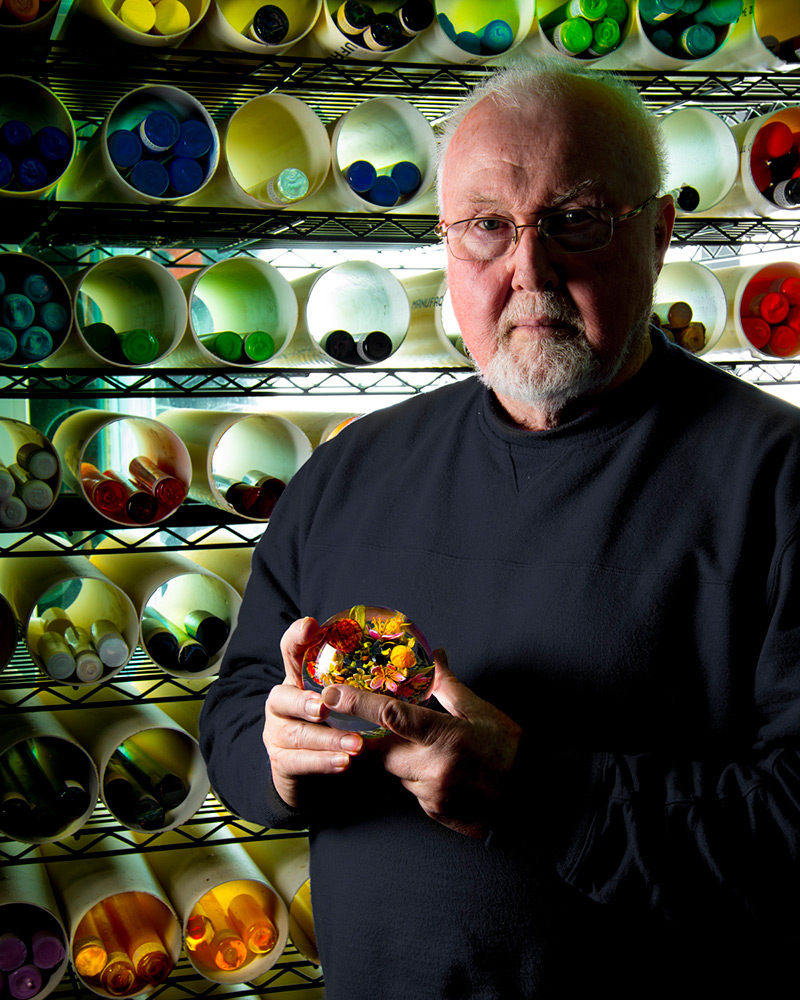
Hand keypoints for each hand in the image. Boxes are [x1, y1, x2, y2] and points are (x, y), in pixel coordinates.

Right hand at [263, 617, 363, 807]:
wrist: (311, 772)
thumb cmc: (337, 726)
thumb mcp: (354, 699)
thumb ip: (377, 678)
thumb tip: (432, 651)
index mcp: (299, 680)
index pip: (292, 651)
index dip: (297, 637)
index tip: (312, 625)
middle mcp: (282, 703)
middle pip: (280, 696)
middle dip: (303, 701)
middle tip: (325, 706)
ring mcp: (277, 734)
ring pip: (296, 734)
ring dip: (327, 739)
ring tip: (356, 744)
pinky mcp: (281, 762)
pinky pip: (299, 762)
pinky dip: (323, 762)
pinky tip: (344, 761)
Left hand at [320, 651, 521, 838]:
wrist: (532, 800)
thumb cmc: (510, 750)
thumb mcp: (481, 712)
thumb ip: (449, 686)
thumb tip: (435, 655)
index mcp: (446, 736)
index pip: (392, 716)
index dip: (359, 703)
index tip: (333, 692)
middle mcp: (433, 768)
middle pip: (381, 750)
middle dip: (375, 738)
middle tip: (376, 724)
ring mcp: (431, 794)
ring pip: (395, 772)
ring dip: (400, 758)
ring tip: (428, 749)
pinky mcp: (433, 812)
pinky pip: (411, 790)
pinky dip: (416, 777)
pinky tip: (440, 770)